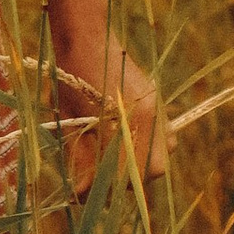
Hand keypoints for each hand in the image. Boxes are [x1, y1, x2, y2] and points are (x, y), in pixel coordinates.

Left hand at [55, 31, 166, 185]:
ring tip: (114, 160)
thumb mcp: (71, 123)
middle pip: (153, 170)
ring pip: (162, 156)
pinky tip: (126, 141)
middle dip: (128, 180)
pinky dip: (148, 147)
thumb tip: (80, 195)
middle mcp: (150, 117)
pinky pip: (163, 137)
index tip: (86, 191)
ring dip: (141, 164)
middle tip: (101, 177)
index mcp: (127, 121)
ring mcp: (157, 109)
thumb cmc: (72, 80)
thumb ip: (81, 160)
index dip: (108, 188)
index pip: (129, 174)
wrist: (88, 39)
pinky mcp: (156, 104)